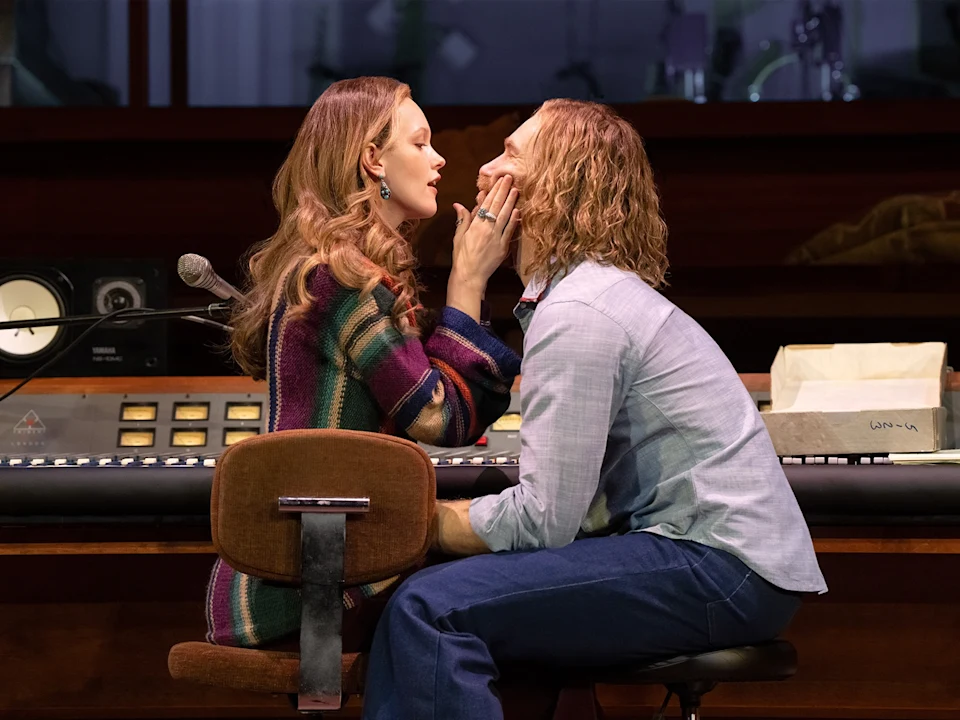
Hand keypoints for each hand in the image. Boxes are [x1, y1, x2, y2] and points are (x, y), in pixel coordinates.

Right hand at [450, 176, 520, 292]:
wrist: (469, 276)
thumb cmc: (462, 258)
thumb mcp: (458, 236)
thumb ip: (462, 219)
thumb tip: (458, 205)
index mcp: (475, 225)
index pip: (486, 203)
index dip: (493, 191)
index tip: (498, 180)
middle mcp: (487, 229)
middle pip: (496, 206)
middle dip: (503, 191)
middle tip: (509, 178)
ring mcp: (496, 238)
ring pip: (505, 216)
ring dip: (510, 202)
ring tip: (516, 190)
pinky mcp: (503, 247)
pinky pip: (509, 231)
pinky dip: (514, 221)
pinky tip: (518, 211)